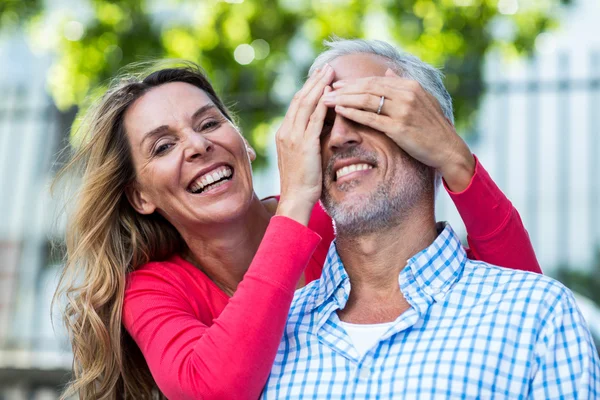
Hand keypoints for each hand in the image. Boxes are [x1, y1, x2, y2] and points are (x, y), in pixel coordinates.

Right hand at [275, 64, 333, 224]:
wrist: (295, 198)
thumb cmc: (302, 182)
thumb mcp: (302, 156)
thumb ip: (306, 140)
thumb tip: (318, 129)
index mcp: (283, 133)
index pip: (296, 104)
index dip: (308, 88)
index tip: (320, 76)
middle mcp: (286, 132)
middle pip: (299, 99)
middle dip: (314, 81)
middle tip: (327, 67)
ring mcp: (293, 137)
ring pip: (306, 105)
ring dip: (319, 86)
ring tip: (330, 73)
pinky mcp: (304, 145)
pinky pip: (314, 120)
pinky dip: (322, 104)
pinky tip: (331, 94)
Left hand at [322, 69, 474, 191]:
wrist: (448, 149)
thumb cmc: (432, 127)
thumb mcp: (421, 100)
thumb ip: (402, 85)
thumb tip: (388, 71)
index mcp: (409, 86)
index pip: (374, 80)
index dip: (353, 82)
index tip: (336, 84)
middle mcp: (406, 94)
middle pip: (367, 88)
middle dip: (343, 89)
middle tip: (324, 90)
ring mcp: (403, 110)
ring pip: (366, 100)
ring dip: (343, 99)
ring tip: (327, 100)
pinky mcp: (399, 128)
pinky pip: (370, 118)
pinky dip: (353, 113)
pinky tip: (341, 111)